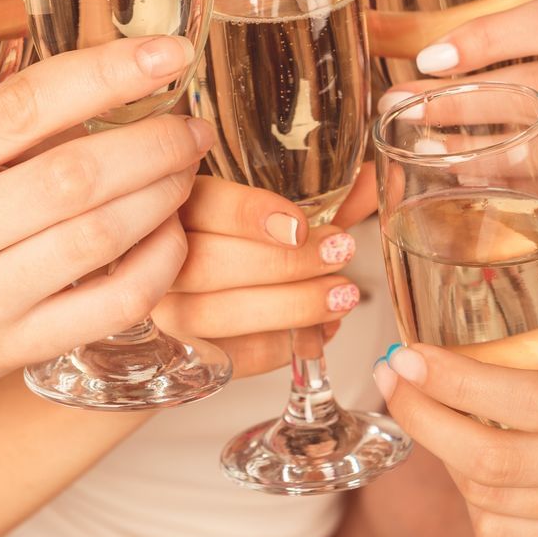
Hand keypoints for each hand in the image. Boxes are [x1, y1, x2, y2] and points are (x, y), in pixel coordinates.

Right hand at [0, 36, 211, 394]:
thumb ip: (5, 126)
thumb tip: (116, 71)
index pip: (23, 106)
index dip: (106, 73)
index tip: (167, 53)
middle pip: (73, 176)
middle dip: (152, 144)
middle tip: (189, 128)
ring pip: (98, 238)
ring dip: (162, 197)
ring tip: (184, 172)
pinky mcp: (11, 350)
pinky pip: (111, 303)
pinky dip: (159, 262)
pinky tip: (172, 234)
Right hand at [154, 176, 362, 376]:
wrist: (173, 293)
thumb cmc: (230, 244)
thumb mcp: (272, 212)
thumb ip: (322, 198)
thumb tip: (385, 180)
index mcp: (174, 202)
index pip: (203, 205)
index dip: (251, 216)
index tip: (300, 226)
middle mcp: (152, 255)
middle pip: (208, 263)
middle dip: (285, 264)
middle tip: (341, 255)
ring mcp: (156, 308)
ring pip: (213, 313)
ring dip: (287, 308)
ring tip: (340, 297)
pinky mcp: (173, 354)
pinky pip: (222, 356)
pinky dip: (275, 348)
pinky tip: (313, 333)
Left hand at [371, 295, 537, 536]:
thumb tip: (449, 298)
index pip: (530, 402)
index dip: (455, 384)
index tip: (409, 356)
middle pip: (499, 463)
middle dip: (426, 421)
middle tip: (395, 379)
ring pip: (493, 501)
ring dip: (441, 456)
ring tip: (427, 410)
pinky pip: (508, 530)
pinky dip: (471, 494)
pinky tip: (465, 454)